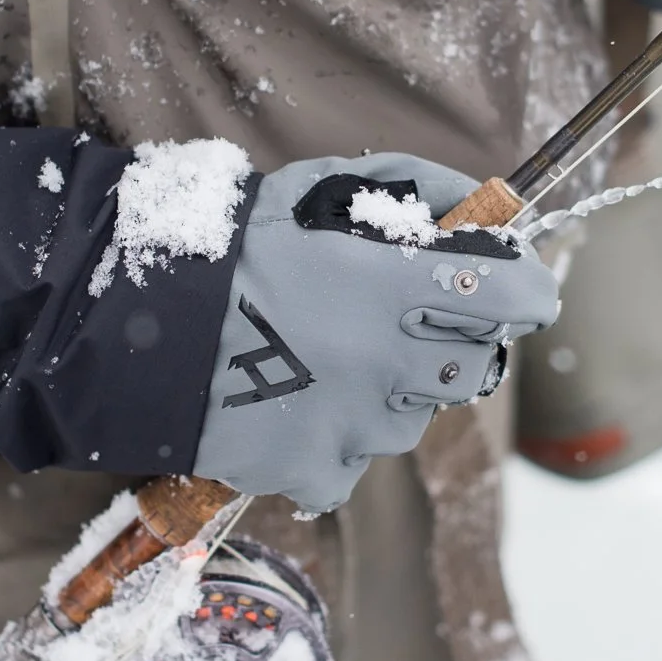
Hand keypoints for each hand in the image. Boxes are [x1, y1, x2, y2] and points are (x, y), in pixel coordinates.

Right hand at [192, 154, 559, 513]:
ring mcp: (356, 426)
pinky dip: (334, 442)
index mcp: (400, 286)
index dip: (520, 290)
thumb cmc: (239, 244)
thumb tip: (485, 205)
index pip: (517, 298)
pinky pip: (352, 464)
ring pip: (412, 419)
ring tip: (323, 360)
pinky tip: (294, 404)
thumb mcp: (327, 188)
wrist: (141, 321)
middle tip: (395, 321)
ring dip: (388, 393)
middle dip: (448, 342)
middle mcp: (391, 362)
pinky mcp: (316, 471)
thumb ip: (418, 190)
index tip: (511, 288)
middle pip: (473, 366)